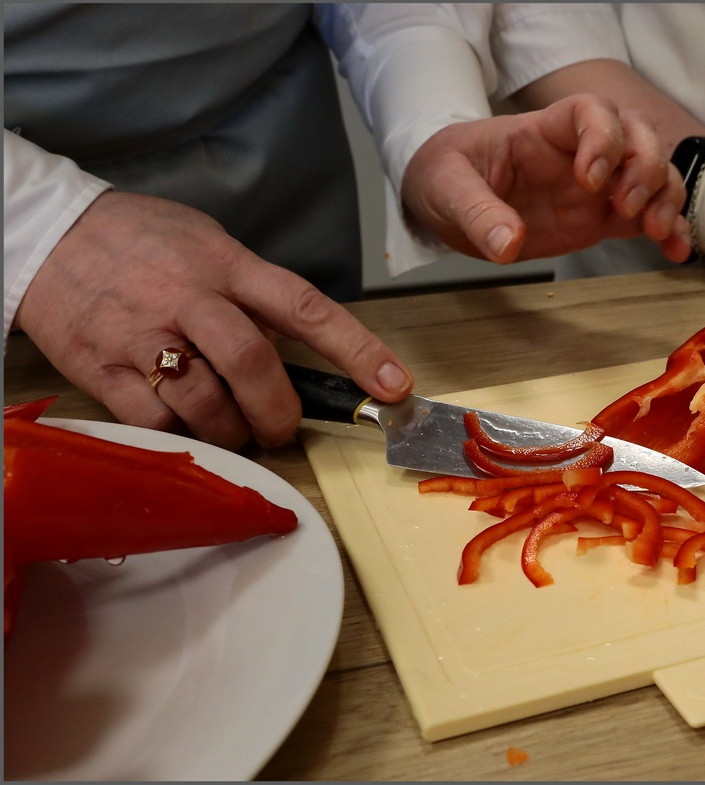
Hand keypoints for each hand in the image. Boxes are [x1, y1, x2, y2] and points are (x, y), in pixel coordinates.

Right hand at [14, 191, 412, 449]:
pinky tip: (188, 427)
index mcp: (227, 265)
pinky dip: (183, 436)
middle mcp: (190, 299)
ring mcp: (143, 335)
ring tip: (235, 429)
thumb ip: (251, 289)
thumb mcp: (207, 243)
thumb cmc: (138, 238)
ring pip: (208, 403)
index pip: (307, 308)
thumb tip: (296, 340)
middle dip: (279, 411)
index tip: (394, 386)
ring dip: (234, 431)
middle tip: (282, 429)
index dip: (357, 350)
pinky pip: (156, 421)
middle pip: (254, 365)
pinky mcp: (102, 367)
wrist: (43, 232)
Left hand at [402, 94, 691, 263]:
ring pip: (653, 172)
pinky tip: (676, 252)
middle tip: (626, 206)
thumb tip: (508, 245)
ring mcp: (595, 186)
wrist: (445, 201)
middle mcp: (578, 152)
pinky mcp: (600, 218)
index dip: (603, 137)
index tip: (590, 179)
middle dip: (645, 166)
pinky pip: (646, 217)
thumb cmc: (445, 176)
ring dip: (665, 197)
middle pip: (637, 135)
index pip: (589, 111)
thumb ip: (477, 214)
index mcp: (541, 131)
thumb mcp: (446, 190)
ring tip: (655, 231)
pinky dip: (669, 231)